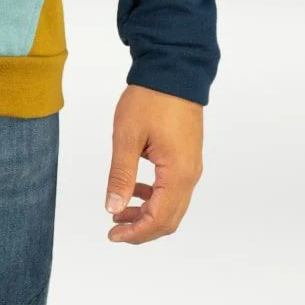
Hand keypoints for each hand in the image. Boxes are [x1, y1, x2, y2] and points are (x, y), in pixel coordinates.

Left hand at [105, 84, 203, 243]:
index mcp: (177, 173)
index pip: (159, 219)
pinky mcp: (187, 156)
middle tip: (114, 229)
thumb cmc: (150, 98)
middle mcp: (190, 175)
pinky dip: (154, 197)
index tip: (112, 235)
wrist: (173, 69)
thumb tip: (113, 208)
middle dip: (141, 228)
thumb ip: (121, 175)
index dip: (136, 232)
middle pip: (169, 219)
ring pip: (172, 205)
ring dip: (147, 213)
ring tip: (119, 210)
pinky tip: (135, 189)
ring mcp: (191, 166)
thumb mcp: (127, 136)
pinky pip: (173, 188)